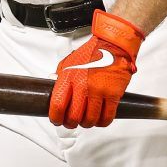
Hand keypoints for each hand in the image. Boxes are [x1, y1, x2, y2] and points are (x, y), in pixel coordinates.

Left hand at [48, 10, 143, 128]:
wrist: (113, 44)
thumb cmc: (93, 51)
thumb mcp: (69, 61)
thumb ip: (60, 77)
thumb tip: (54, 90)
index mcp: (69, 77)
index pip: (57, 105)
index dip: (56, 118)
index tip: (57, 119)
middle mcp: (83, 85)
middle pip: (74, 117)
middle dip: (71, 123)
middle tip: (72, 122)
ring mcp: (98, 91)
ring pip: (90, 120)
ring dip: (87, 123)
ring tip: (87, 119)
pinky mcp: (113, 94)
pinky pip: (107, 117)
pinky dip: (102, 122)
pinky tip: (100, 118)